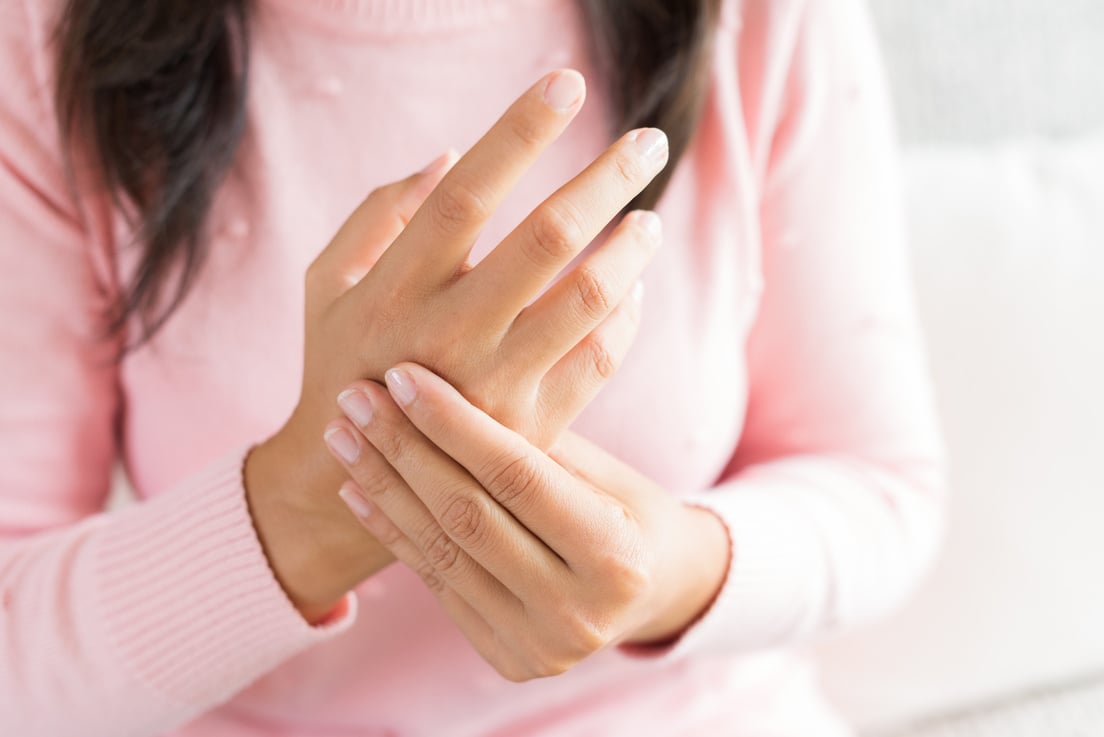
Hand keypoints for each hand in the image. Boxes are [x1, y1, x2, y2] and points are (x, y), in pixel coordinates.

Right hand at [245, 69, 669, 618]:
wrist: (357, 479)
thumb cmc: (341, 359)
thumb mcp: (327, 282)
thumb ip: (378, 214)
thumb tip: (451, 155)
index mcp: (395, 287)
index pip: (468, 193)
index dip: (521, 132)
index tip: (568, 84)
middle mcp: (446, 335)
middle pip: (547, 238)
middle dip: (606, 177)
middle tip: (648, 141)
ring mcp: (494, 387)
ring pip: (588, 300)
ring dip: (631, 248)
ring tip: (648, 219)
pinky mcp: (532, 428)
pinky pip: (601, 358)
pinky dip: (626, 314)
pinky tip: (632, 287)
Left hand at [325, 363, 730, 680]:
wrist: (654, 591)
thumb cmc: (629, 508)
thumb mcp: (602, 467)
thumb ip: (536, 440)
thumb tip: (452, 368)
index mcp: (616, 556)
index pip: (518, 477)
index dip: (454, 423)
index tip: (402, 374)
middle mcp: (578, 612)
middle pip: (470, 516)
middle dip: (404, 449)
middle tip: (355, 395)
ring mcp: (539, 645)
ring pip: (443, 551)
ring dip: (383, 488)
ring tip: (343, 434)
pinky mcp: (505, 658)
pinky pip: (436, 583)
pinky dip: (393, 532)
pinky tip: (356, 487)